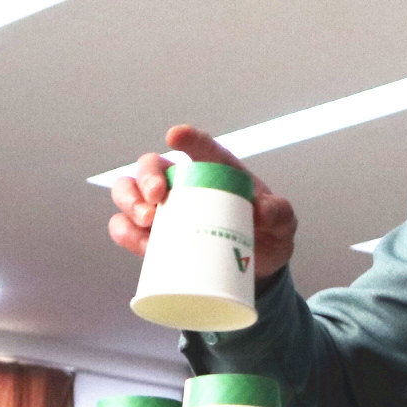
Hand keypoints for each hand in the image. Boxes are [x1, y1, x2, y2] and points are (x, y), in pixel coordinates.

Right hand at [105, 125, 297, 278]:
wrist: (256, 270)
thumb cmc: (268, 233)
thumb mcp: (283, 222)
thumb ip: (278, 212)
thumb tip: (260, 210)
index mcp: (215, 170)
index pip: (199, 147)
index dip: (186, 138)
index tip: (175, 137)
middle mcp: (182, 184)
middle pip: (150, 166)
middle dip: (146, 177)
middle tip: (157, 197)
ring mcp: (164, 210)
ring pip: (128, 191)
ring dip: (130, 201)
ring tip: (148, 220)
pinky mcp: (152, 238)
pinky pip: (124, 228)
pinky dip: (124, 232)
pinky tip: (140, 242)